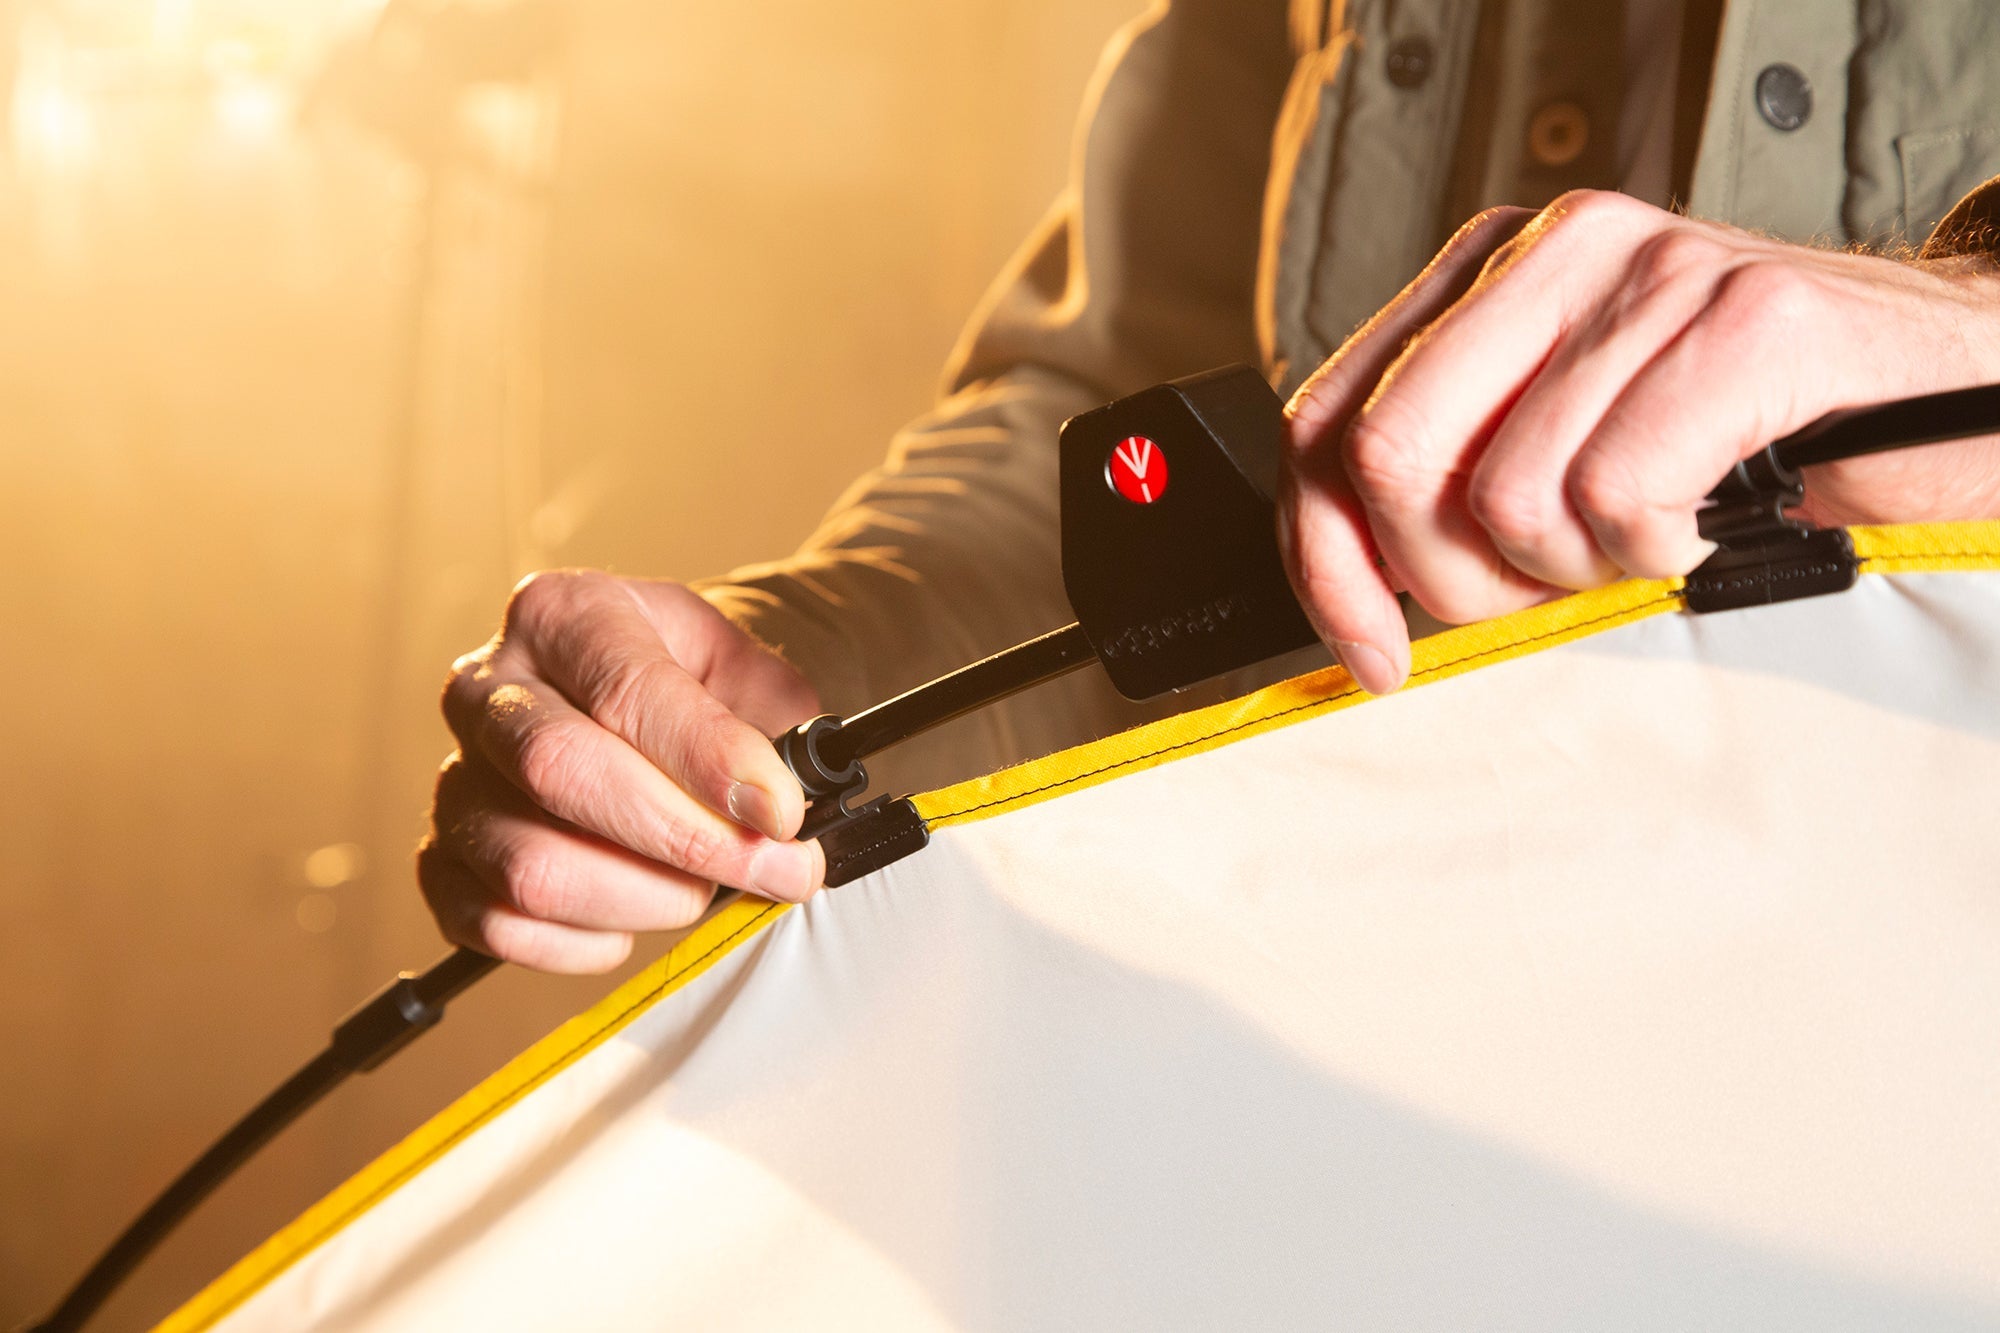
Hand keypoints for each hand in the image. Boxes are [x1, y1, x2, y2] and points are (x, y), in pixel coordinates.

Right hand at [421, 571, 823, 972]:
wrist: (634, 700)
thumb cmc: (690, 683)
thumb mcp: (743, 667)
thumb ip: (774, 724)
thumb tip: (787, 802)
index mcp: (565, 615)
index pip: (627, 687)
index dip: (709, 759)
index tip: (782, 813)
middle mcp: (488, 687)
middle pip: (561, 772)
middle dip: (686, 840)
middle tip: (773, 869)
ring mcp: (455, 777)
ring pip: (529, 867)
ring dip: (643, 898)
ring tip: (701, 886)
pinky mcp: (440, 859)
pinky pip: (497, 927)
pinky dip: (581, 943)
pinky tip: (631, 917)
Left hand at [1279, 190, 1999, 695]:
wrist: (1960, 394)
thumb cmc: (1755, 439)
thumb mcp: (1570, 454)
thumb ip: (1454, 486)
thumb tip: (1351, 594)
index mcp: (1490, 274)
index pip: (1325, 421)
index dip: (1324, 560)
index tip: (1369, 652)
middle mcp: (1560, 249)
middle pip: (1386, 454)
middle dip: (1448, 577)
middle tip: (1540, 591)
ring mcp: (1656, 272)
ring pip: (1504, 494)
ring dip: (1578, 566)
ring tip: (1648, 536)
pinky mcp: (1750, 321)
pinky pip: (1617, 491)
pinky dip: (1657, 550)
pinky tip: (1708, 519)